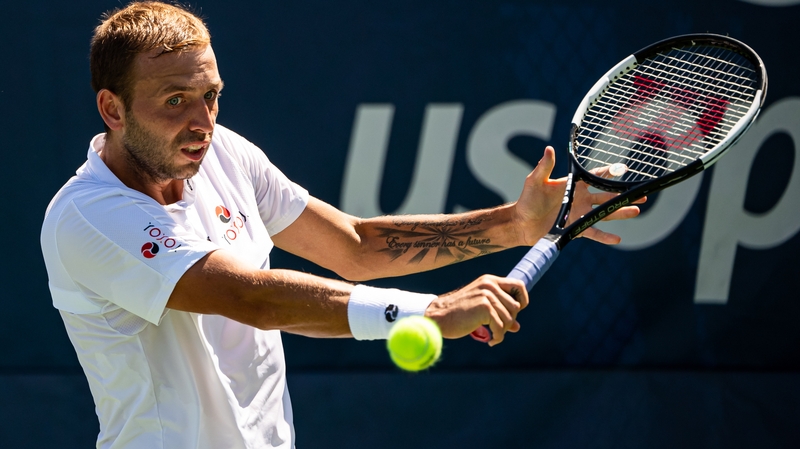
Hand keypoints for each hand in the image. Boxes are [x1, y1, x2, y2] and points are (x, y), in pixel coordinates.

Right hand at [425, 275, 527, 345]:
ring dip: (502, 331)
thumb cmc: (458, 313)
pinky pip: (500, 327)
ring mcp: (487, 295)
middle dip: (509, 321)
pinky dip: (498, 337)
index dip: (522, 300)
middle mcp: (490, 285)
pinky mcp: (484, 307)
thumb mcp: (480, 308)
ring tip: (493, 335)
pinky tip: (490, 341)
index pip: (519, 285)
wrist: (439, 316)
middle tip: (497, 329)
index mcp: (490, 281)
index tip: (515, 313)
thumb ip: (499, 312)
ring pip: (509, 319)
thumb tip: (517, 327)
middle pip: (516, 306)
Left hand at [513, 146, 643, 244]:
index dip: (609, 173)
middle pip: (607, 196)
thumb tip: (549, 149)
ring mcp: (580, 214)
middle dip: (624, 195)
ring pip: (605, 213)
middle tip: (642, 194)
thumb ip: (544, 167)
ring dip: (620, 212)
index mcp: (574, 185)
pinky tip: (617, 239)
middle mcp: (581, 199)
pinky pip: (593, 232)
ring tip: (636, 210)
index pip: (595, 177)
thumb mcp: (535, 181)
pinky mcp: (576, 229)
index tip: (623, 169)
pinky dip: (605, 237)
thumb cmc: (527, 200)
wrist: (521, 223)